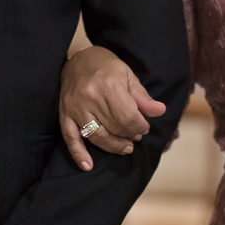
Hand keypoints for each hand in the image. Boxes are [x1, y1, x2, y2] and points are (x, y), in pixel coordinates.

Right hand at [59, 46, 165, 171]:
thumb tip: (160, 111)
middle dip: (129, 136)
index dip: (140, 127)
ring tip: (125, 148)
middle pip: (114, 128)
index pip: (128, 117)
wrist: (77, 58)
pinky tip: (88, 166)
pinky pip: (70, 138)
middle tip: (136, 136)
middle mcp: (90, 96)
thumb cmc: (106, 65)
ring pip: (97, 136)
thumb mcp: (127, 75)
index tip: (144, 127)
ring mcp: (75, 106)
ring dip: (114, 146)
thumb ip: (142, 96)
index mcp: (108, 84)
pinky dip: (79, 154)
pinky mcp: (64, 113)